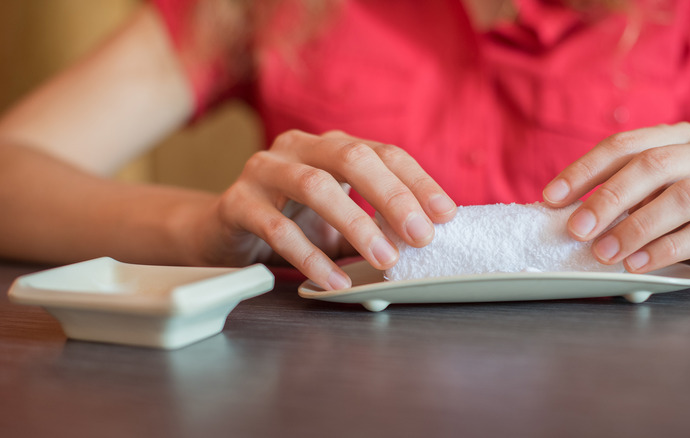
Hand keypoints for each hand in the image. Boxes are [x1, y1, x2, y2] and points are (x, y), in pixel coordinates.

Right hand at [190, 129, 456, 289]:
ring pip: (315, 186)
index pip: (382, 152)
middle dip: (392, 196)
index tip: (446, 214)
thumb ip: (375, 225)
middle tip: (420, 235)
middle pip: (352, 158)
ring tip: (386, 259)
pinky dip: (311, 257)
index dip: (417, 181)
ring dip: (356, 224)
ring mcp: (264, 170)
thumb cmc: (290, 220)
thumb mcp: (338, 218)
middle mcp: (298, 147)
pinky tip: (335, 282)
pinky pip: (277, 228)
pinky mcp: (237, 202)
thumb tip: (424, 244)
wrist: (221, 230)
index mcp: (329, 144)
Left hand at [542, 122, 689, 275]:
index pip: (624, 145)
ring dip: (636, 227)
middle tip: (576, 230)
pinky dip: (664, 251)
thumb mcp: (642, 200)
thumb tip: (559, 212)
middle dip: (608, 198)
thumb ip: (611, 198)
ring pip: (684, 197)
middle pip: (654, 165)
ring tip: (604, 253)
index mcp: (677, 139)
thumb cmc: (677, 217)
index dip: (584, 170)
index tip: (551, 198)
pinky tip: (635, 266)